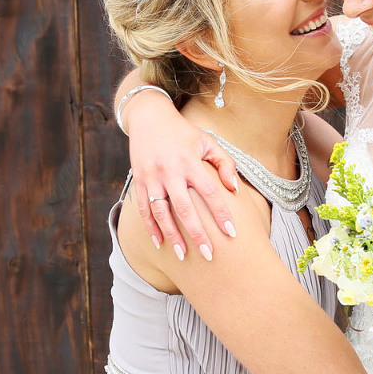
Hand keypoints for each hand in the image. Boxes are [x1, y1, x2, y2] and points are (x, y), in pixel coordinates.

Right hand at [125, 98, 238, 260]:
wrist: (149, 117)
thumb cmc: (184, 133)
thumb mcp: (208, 141)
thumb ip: (224, 163)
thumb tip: (233, 189)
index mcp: (190, 161)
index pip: (209, 192)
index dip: (221, 213)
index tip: (232, 232)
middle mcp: (170, 171)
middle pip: (185, 208)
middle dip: (197, 233)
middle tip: (208, 254)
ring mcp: (152, 177)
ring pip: (161, 212)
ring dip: (172, 236)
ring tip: (183, 256)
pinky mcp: (139, 181)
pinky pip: (144, 209)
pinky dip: (151, 227)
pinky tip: (160, 243)